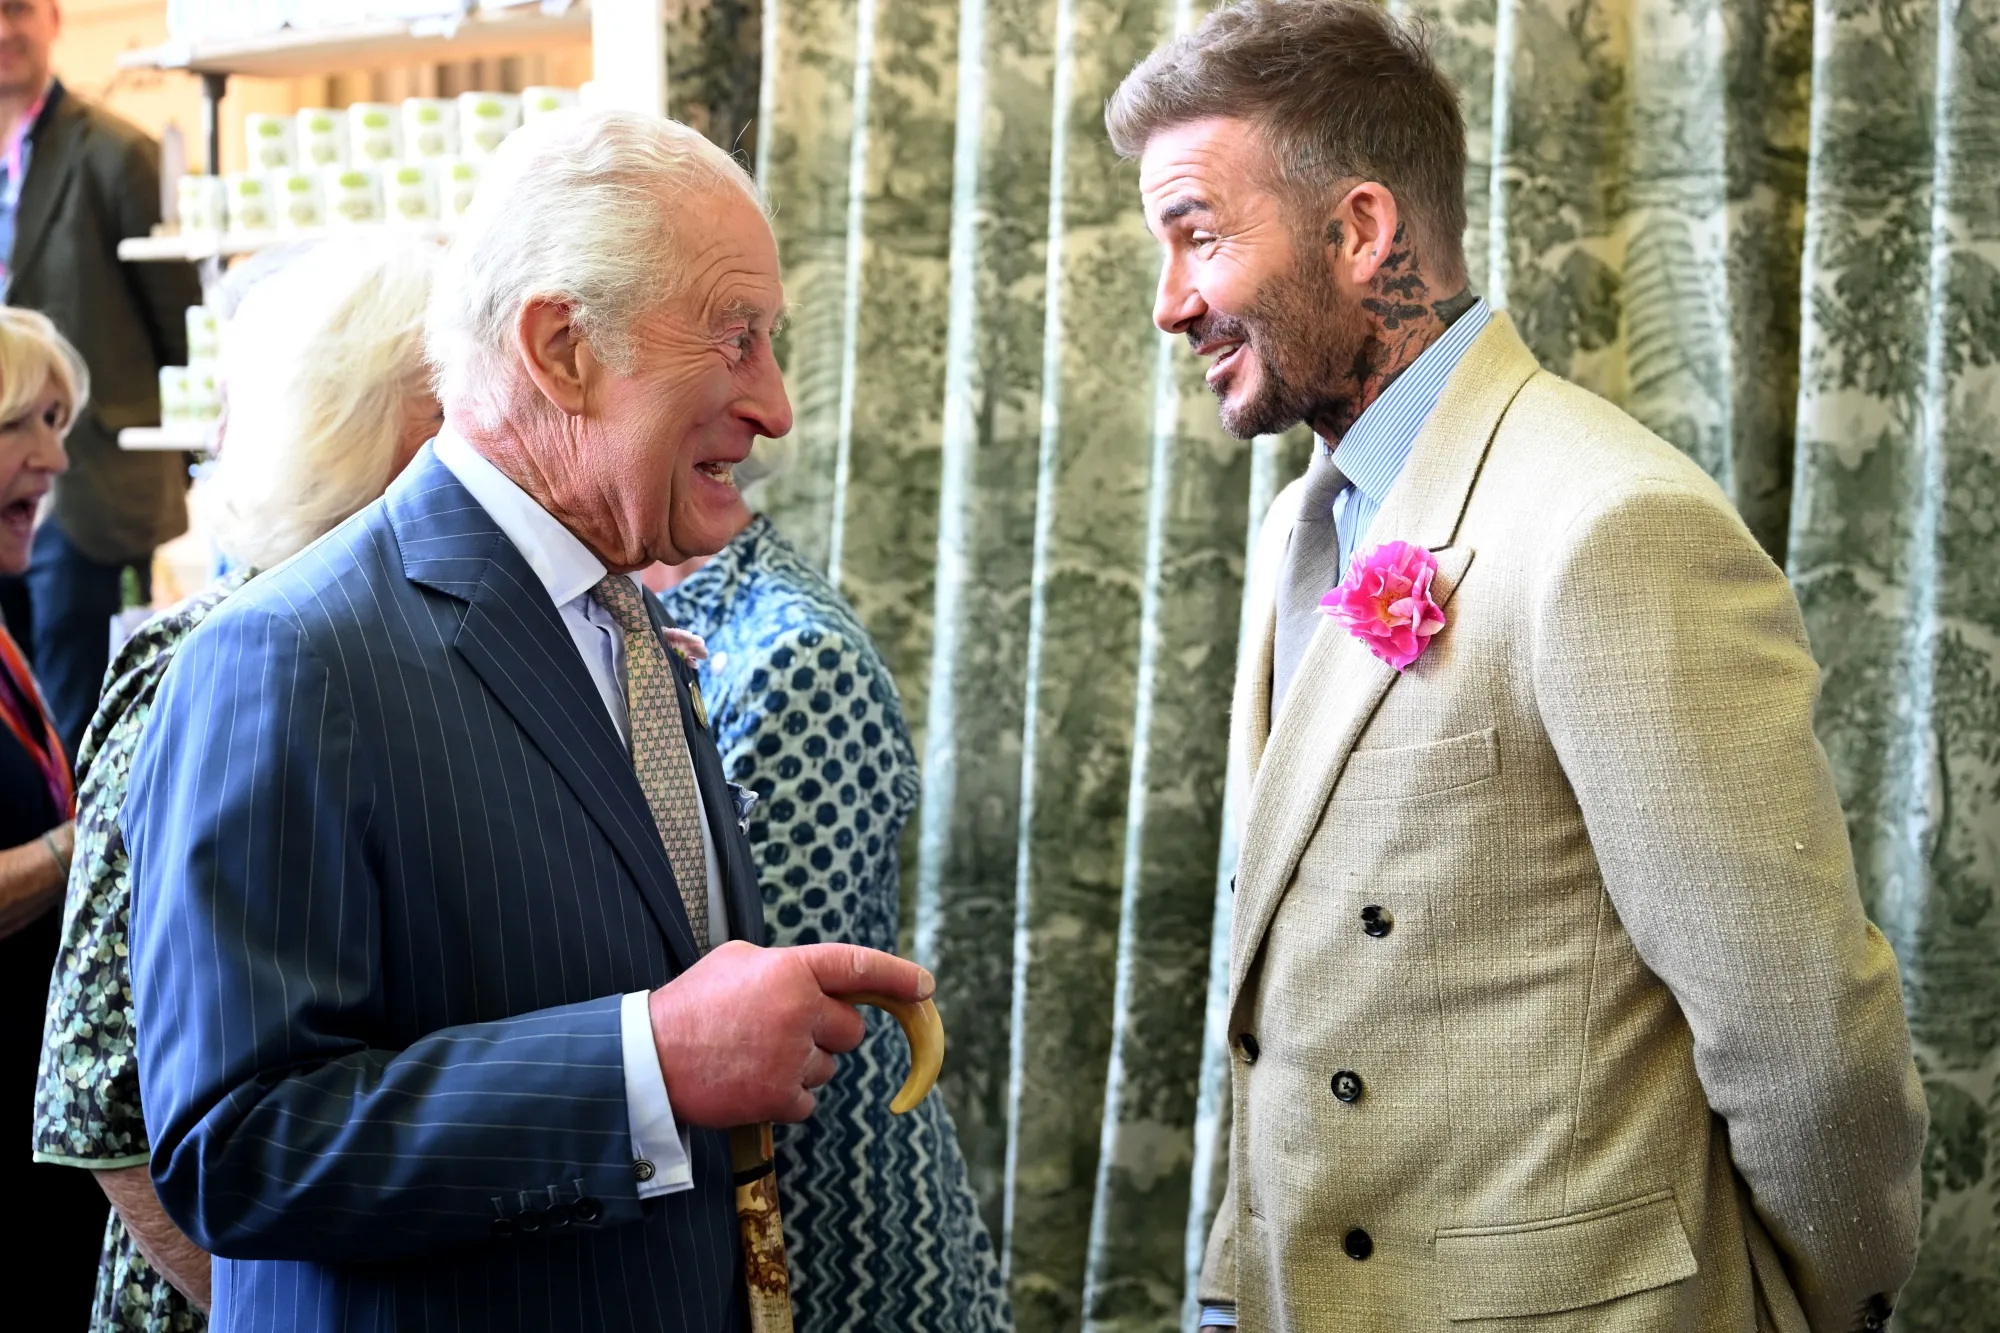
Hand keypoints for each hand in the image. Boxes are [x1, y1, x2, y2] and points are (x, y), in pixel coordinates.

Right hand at [648, 940, 933, 1126]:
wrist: (649, 1059)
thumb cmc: (694, 1005)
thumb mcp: (739, 961)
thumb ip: (788, 967)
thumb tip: (827, 980)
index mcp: (791, 970)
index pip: (859, 967)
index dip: (898, 976)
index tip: (925, 987)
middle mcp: (799, 1011)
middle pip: (851, 1030)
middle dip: (829, 1032)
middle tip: (783, 1030)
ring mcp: (791, 1057)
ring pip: (829, 1067)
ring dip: (803, 1065)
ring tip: (753, 1056)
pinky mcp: (780, 1098)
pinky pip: (809, 1100)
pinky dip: (787, 1096)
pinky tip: (751, 1081)